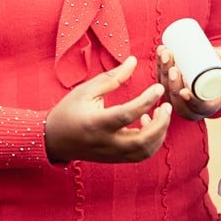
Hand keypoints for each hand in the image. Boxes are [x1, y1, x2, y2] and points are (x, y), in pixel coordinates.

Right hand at [45, 56, 171, 163]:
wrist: (54, 139)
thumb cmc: (69, 111)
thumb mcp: (86, 90)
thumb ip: (112, 77)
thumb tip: (133, 61)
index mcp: (96, 123)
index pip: (127, 114)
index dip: (146, 101)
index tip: (158, 88)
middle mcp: (106, 142)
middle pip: (142, 141)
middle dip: (161, 124)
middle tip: (167, 106)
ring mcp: (111, 154)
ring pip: (144, 152)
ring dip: (159, 134)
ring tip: (160, 114)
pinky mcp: (115, 159)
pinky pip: (140, 155)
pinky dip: (151, 141)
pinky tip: (148, 123)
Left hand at [156, 45, 220, 120]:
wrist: (209, 76)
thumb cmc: (219, 76)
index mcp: (206, 107)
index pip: (196, 107)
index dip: (189, 101)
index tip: (184, 91)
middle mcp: (189, 107)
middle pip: (176, 98)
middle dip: (172, 82)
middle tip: (174, 67)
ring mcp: (175, 99)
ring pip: (166, 88)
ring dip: (163, 71)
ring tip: (166, 54)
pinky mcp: (167, 88)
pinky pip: (160, 80)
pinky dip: (159, 66)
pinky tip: (160, 53)